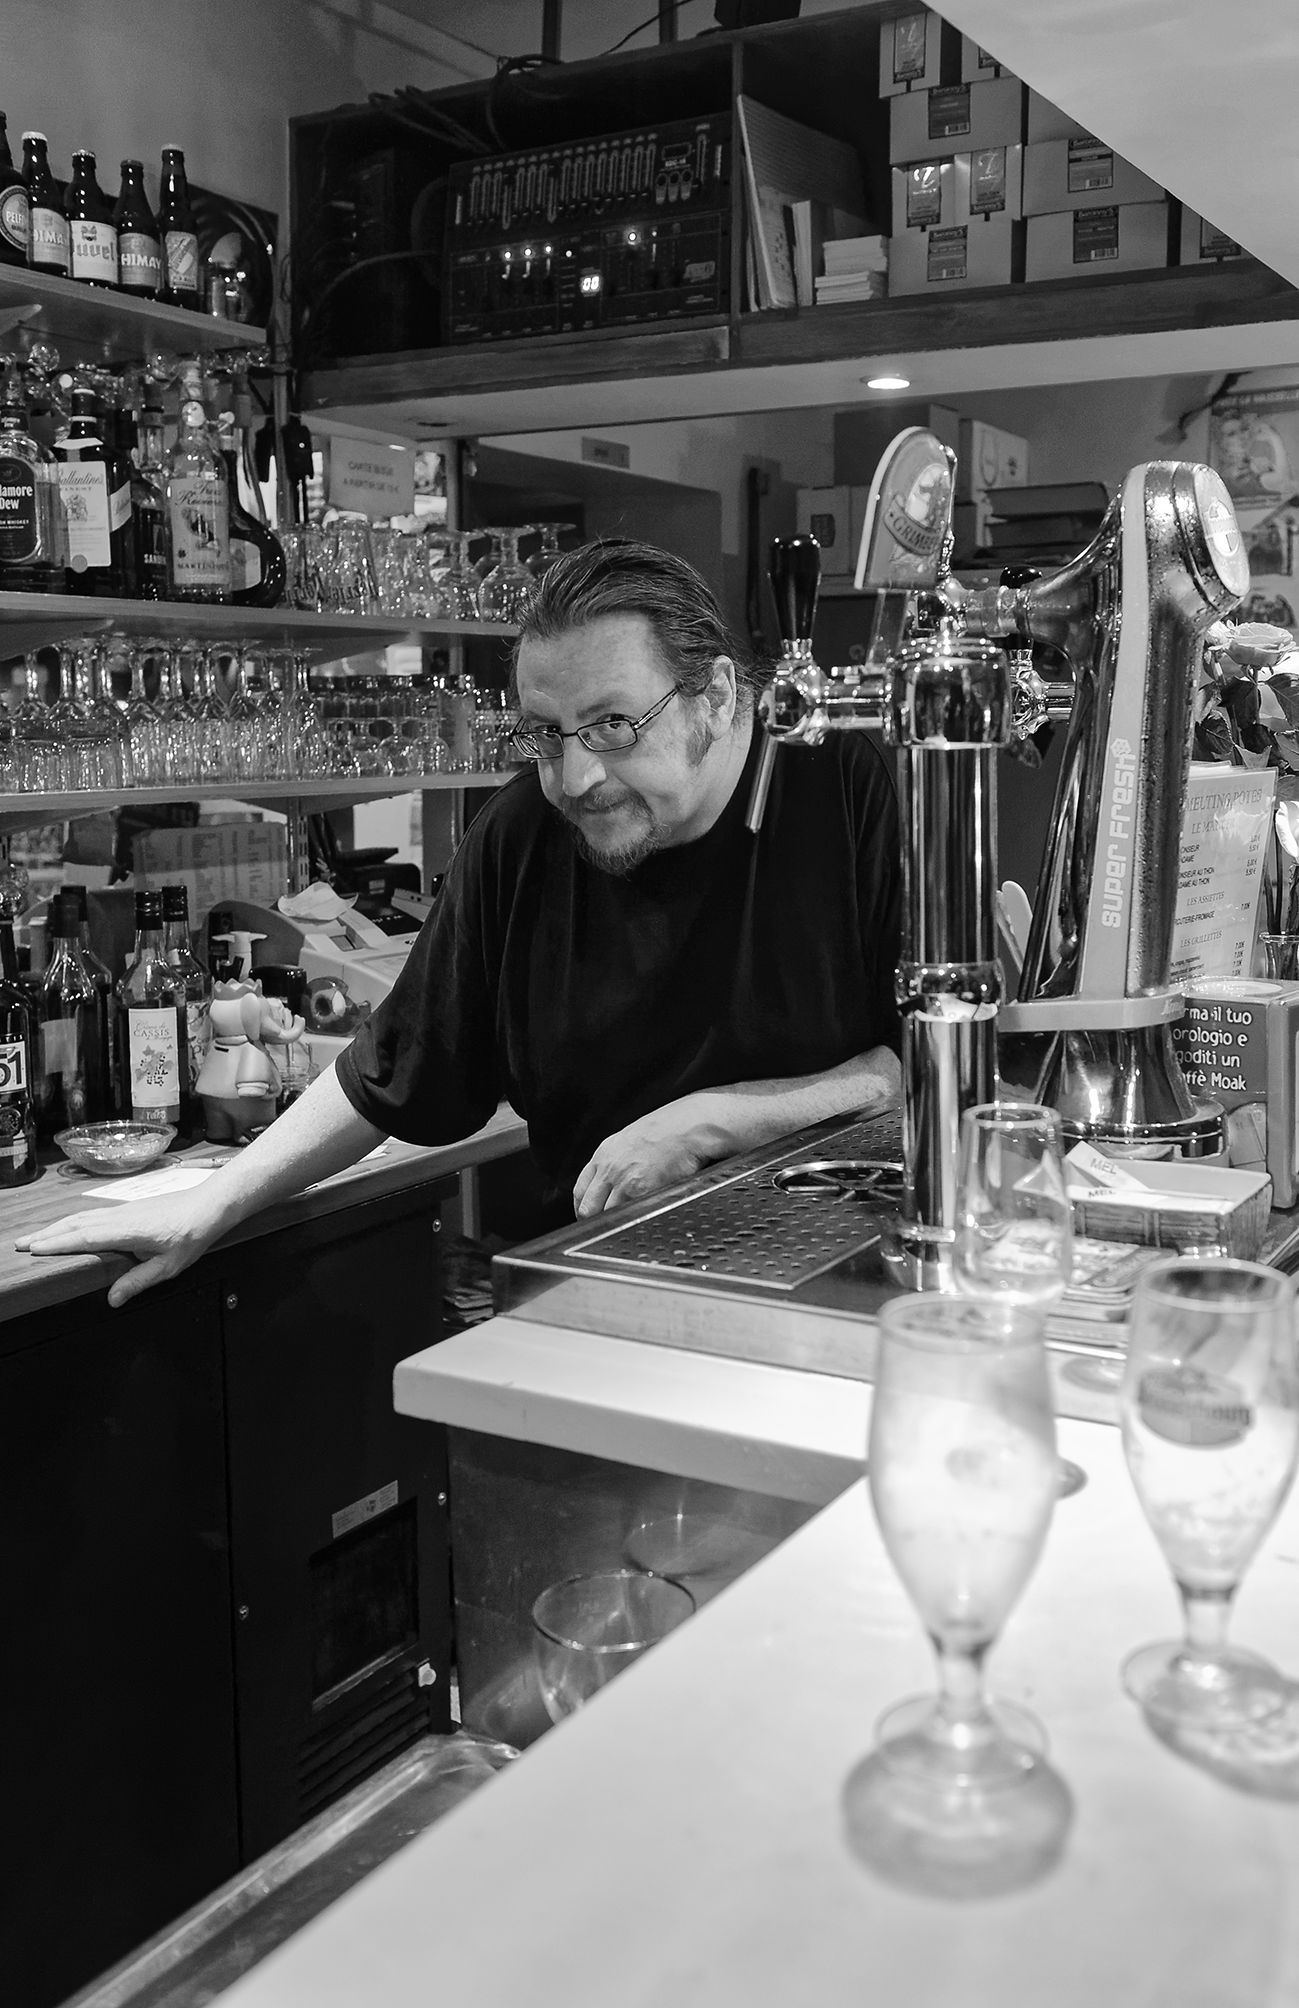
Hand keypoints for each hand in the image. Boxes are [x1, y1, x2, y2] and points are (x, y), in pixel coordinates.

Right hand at [17, 1193, 225, 1308]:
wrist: (210, 1204)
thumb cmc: (193, 1234)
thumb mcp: (170, 1266)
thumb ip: (139, 1281)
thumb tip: (112, 1299)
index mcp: (130, 1231)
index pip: (87, 1238)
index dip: (59, 1244)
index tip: (35, 1249)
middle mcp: (122, 1217)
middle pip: (76, 1225)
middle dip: (47, 1234)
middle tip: (19, 1244)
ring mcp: (123, 1210)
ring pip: (82, 1217)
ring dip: (56, 1226)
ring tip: (35, 1237)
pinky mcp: (127, 1209)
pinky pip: (92, 1214)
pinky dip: (72, 1221)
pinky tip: (66, 1227)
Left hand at [574, 1107, 714, 1217]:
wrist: (686, 1126)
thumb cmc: (667, 1130)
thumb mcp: (630, 1139)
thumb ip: (616, 1161)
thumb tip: (612, 1182)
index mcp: (604, 1154)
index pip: (580, 1190)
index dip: (582, 1207)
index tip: (588, 1215)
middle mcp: (609, 1168)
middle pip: (588, 1207)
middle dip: (594, 1220)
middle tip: (604, 1227)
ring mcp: (623, 1181)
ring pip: (606, 1215)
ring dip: (615, 1222)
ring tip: (627, 1224)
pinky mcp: (640, 1191)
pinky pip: (629, 1215)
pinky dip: (633, 1220)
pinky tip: (641, 1217)